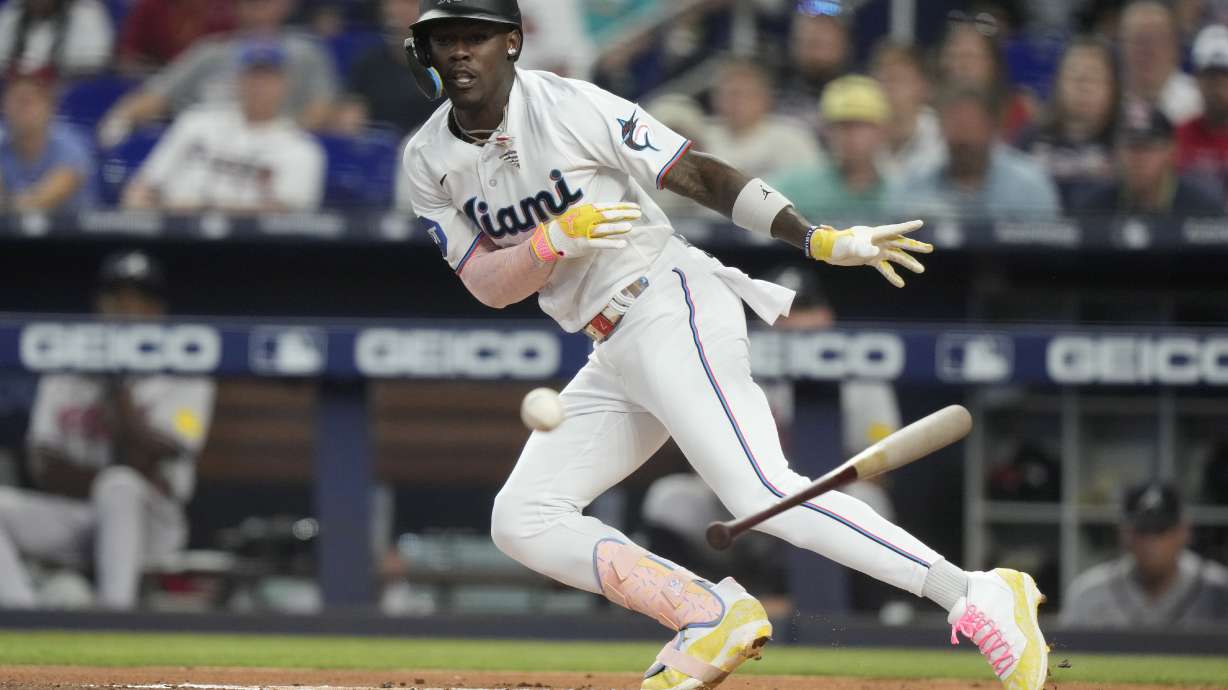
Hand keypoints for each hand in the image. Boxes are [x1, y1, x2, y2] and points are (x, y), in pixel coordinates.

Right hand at [530, 203, 640, 261]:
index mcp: (587, 210)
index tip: (635, 206)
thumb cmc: (568, 226)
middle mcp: (586, 219)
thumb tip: (614, 212)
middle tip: (638, 214)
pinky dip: (611, 243)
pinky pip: (599, 244)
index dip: (622, 206)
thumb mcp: (581, 214)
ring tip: (630, 226)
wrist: (551, 238)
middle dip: (624, 214)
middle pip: (608, 215)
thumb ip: (596, 214)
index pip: (608, 206)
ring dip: (617, 227)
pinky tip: (622, 243)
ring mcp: (585, 232)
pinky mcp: (584, 244)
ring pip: (604, 229)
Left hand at [808, 220, 931, 287]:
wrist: (827, 250)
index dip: (906, 227)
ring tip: (921, 270)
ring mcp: (875, 250)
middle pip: (900, 243)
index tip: (920, 223)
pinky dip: (892, 276)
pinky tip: (901, 284)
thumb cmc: (837, 243)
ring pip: (896, 257)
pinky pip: (885, 268)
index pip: (893, 230)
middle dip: (914, 246)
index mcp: (874, 233)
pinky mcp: (871, 260)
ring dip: (908, 263)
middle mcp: (878, 241)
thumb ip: (862, 248)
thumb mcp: (850, 246)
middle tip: (929, 249)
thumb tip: (874, 252)